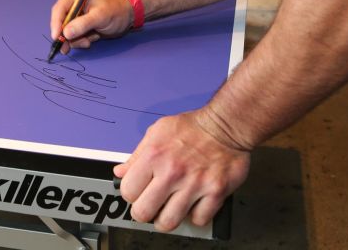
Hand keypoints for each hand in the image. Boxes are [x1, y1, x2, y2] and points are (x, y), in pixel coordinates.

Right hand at [48, 0, 132, 53]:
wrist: (128, 16)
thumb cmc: (116, 11)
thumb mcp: (100, 16)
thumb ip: (83, 24)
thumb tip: (66, 33)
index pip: (59, 10)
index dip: (56, 24)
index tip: (56, 37)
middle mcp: (72, 5)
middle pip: (60, 23)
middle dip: (66, 36)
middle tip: (67, 48)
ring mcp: (76, 16)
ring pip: (67, 33)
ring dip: (75, 40)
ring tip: (88, 42)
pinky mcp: (80, 26)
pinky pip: (74, 37)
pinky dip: (80, 41)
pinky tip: (91, 40)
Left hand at [114, 109, 250, 231]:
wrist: (226, 125)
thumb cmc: (192, 127)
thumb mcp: (157, 132)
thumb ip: (137, 154)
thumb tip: (121, 172)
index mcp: (154, 155)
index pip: (128, 191)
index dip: (131, 194)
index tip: (138, 192)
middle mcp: (173, 172)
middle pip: (144, 212)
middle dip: (145, 212)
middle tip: (151, 206)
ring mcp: (195, 184)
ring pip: (169, 222)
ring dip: (167, 219)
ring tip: (170, 210)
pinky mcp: (216, 192)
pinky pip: (198, 219)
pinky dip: (195, 216)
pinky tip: (193, 205)